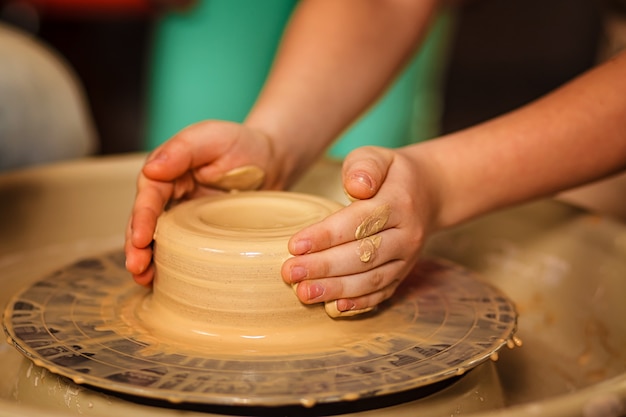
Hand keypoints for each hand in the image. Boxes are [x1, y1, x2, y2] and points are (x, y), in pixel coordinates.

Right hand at [125, 121, 280, 285]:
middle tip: (136, 268)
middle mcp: (170, 196)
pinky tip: (164, 283)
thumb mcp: (212, 138)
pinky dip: (170, 266)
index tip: (139, 239)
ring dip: (148, 260)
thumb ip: (182, 150)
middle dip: (136, 246)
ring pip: (158, 240)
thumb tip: (151, 170)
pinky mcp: (201, 234)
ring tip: (143, 279)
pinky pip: (182, 250)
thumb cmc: (242, 144)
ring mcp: (184, 217)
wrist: (272, 162)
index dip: (141, 218)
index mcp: (168, 172)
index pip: (149, 196)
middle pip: (145, 223)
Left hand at [281, 146, 439, 316]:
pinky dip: (359, 303)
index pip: (360, 221)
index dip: (327, 235)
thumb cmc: (390, 174)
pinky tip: (334, 308)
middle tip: (290, 272)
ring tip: (304, 293)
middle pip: (364, 255)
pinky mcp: (403, 274)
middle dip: (325, 266)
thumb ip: (364, 167)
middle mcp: (407, 234)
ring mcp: (407, 258)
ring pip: (371, 278)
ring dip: (336, 289)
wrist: (429, 193)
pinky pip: (383, 293)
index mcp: (399, 202)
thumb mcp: (377, 157)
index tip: (295, 245)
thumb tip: (357, 185)